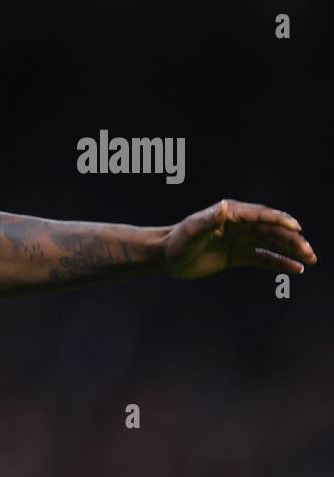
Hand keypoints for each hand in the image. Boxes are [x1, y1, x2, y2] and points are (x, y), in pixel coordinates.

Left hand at [163, 200, 315, 279]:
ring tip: (309, 259)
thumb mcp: (192, 231)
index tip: (296, 228)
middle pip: (272, 231)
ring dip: (291, 251)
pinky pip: (263, 258)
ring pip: (272, 244)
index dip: (280, 221)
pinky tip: (295, 268)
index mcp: (231, 215)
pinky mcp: (237, 256)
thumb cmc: (177, 242)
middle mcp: (239, 225)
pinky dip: (279, 262)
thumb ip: (209, 220)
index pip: (261, 215)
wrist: (165, 257)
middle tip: (308, 251)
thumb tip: (225, 207)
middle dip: (292, 240)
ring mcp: (240, 240)